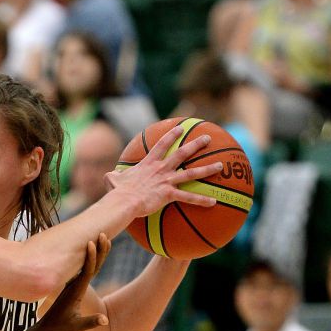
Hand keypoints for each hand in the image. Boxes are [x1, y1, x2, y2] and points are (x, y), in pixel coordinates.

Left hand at [34, 235, 110, 330]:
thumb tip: (104, 320)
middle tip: (104, 234)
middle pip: (89, 265)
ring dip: (95, 254)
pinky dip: (90, 263)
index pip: (86, 271)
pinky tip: (92, 255)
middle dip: (98, 250)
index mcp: (75, 292)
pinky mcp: (71, 290)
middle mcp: (73, 286)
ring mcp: (72, 287)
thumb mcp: (75, 328)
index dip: (91, 257)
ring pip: (86, 267)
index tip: (93, 242)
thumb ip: (90, 323)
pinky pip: (83, 272)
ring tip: (102, 239)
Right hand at [106, 126, 221, 218]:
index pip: (162, 144)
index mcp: (149, 164)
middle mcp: (161, 169)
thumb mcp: (112, 180)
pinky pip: (188, 197)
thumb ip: (114, 176)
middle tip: (207, 139)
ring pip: (191, 173)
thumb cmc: (117, 192)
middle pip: (182, 153)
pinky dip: (201, 200)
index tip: (181, 128)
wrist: (123, 201)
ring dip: (207, 169)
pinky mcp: (169, 194)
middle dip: (196, 145)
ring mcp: (166, 181)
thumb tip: (109, 176)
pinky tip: (213, 202)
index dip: (172, 135)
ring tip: (220, 166)